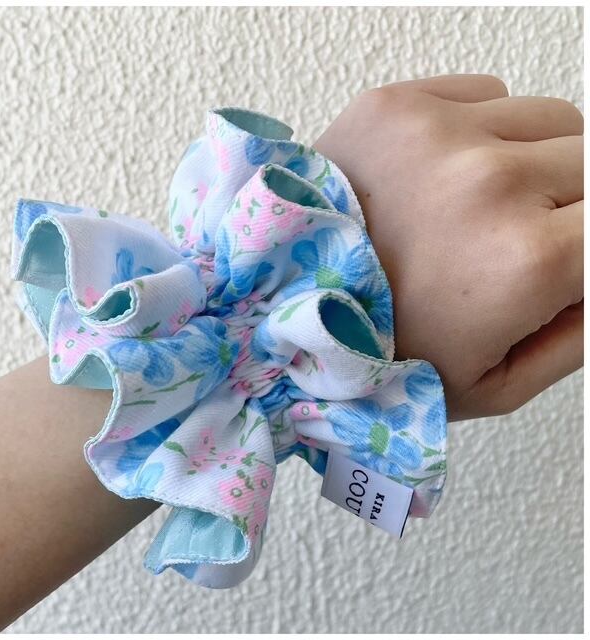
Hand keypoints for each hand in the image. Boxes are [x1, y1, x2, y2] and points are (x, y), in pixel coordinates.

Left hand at [314, 74, 582, 419]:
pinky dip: (482, 132)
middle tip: (519, 241)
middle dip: (568, 207)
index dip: (586, 249)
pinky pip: (488, 95)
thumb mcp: (495, 383)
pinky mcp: (397, 107)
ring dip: (531, 162)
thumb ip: (581, 332)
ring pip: (550, 122)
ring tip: (476, 208)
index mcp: (527, 260)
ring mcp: (440, 135)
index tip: (563, 256)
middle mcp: (492, 182)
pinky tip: (440, 177)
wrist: (282, 307)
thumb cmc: (380, 352)